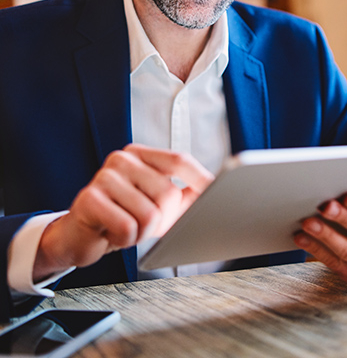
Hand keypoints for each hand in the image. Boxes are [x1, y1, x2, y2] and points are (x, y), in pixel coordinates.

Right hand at [33, 144, 213, 280]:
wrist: (79, 236)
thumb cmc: (123, 216)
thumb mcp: (156, 201)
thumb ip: (184, 194)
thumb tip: (215, 193)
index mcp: (141, 154)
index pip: (179, 161)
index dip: (201, 179)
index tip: (219, 192)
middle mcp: (122, 159)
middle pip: (168, 192)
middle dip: (164, 219)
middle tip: (147, 224)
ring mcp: (104, 177)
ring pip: (149, 214)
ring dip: (143, 232)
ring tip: (127, 226)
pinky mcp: (90, 199)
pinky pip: (128, 227)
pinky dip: (126, 239)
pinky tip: (113, 233)